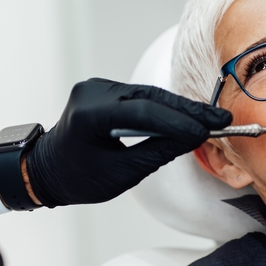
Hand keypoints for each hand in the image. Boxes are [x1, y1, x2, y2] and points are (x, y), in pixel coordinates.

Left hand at [25, 79, 231, 206]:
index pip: (143, 112)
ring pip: (149, 94)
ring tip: (210, 119)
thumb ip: (157, 152)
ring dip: (180, 108)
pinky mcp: (104, 90)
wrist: (45, 170)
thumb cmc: (76, 178)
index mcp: (89, 114)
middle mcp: (93, 92)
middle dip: (188, 111)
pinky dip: (164, 108)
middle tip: (220, 119)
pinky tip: (188, 115)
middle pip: (150, 97)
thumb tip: (193, 138)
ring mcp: (98, 87)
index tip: (207, 131)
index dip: (179, 122)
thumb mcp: (120, 174)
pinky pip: (141, 96)